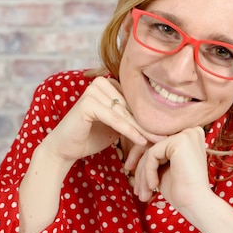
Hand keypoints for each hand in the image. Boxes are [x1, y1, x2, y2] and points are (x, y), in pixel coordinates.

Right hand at [40, 76, 162, 164]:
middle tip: (166, 137)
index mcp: (108, 84)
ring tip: (157, 141)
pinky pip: (114, 118)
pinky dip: (128, 130)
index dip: (149, 117)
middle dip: (147, 124)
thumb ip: (130, 119)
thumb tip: (159, 121)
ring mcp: (93, 91)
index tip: (167, 130)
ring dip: (141, 129)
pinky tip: (141, 141)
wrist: (65, 149)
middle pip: (130, 106)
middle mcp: (101, 83)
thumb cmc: (90, 137)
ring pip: (124, 113)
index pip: (134, 101)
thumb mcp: (115, 126)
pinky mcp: (87, 103)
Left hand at [133, 127, 212, 207]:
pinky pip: (152, 154)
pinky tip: (154, 186)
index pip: (157, 144)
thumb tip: (134, 150)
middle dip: (139, 169)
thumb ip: (153, 156)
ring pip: (150, 151)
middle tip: (136, 189)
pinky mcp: (180, 140)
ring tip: (142, 194)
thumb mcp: (163, 168)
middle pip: (152, 145)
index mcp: (189, 136)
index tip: (136, 182)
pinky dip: (148, 172)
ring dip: (142, 175)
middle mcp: (190, 131)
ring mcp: (186, 134)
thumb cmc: (181, 191)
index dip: (142, 162)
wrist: (196, 204)